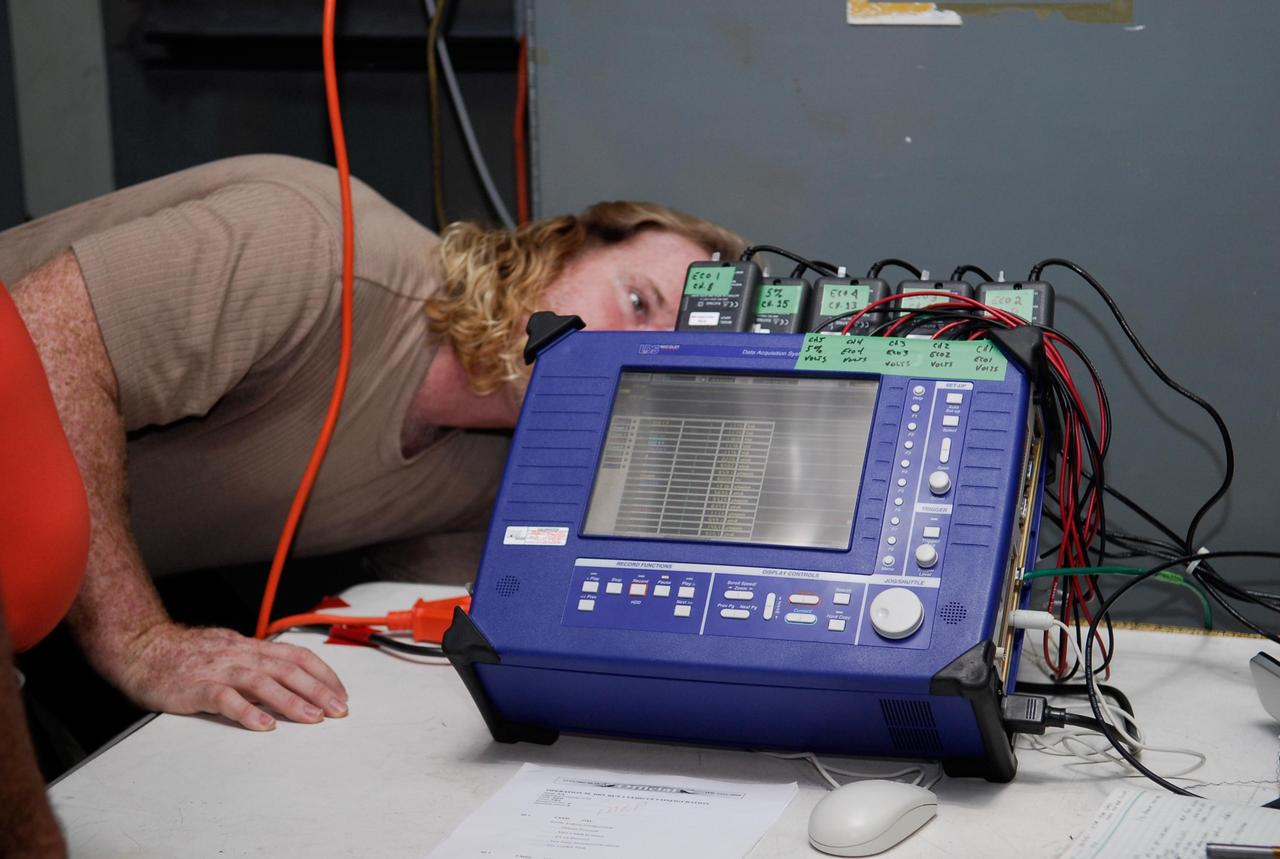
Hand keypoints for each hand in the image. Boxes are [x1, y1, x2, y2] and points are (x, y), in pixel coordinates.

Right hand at [114, 623, 348, 730]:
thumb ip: (257, 660)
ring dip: (292, 701)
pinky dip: (247, 711)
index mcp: (250, 647)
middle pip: (287, 669)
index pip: (297, 656)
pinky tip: (264, 725)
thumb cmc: (186, 653)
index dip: (323, 674)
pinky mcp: (196, 687)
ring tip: (313, 718)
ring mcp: (218, 670)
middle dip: (318, 690)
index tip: (341, 692)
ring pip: (262, 682)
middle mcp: (240, 655)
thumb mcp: (230, 649)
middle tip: (339, 709)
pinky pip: (225, 699)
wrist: (143, 648)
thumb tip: (290, 672)